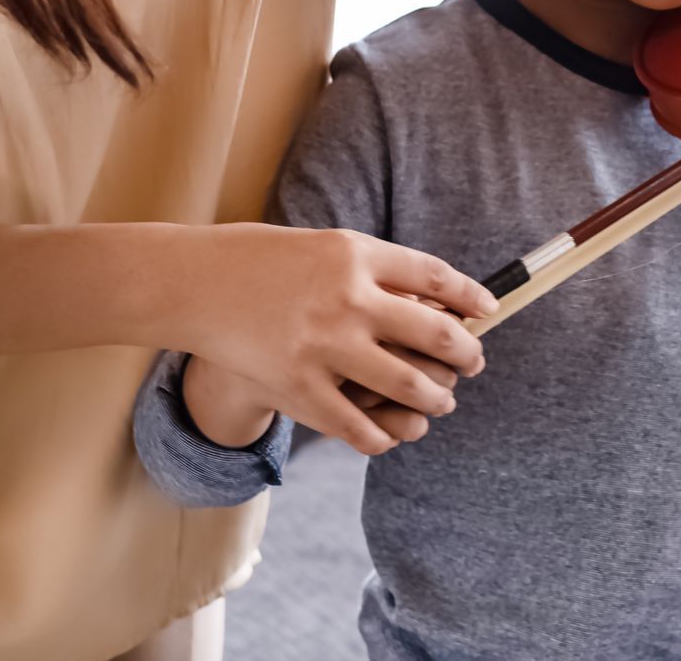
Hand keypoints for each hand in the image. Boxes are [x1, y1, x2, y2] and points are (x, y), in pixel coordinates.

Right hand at [174, 225, 493, 455]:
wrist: (194, 285)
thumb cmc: (264, 260)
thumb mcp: (327, 245)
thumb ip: (378, 267)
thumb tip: (438, 298)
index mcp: (356, 255)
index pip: (435, 277)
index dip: (469, 296)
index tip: (487, 310)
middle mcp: (348, 299)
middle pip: (435, 333)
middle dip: (466, 353)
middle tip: (475, 362)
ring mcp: (325, 347)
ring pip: (407, 385)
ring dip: (436, 397)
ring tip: (443, 400)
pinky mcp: (298, 387)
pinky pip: (357, 425)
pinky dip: (383, 434)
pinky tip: (392, 433)